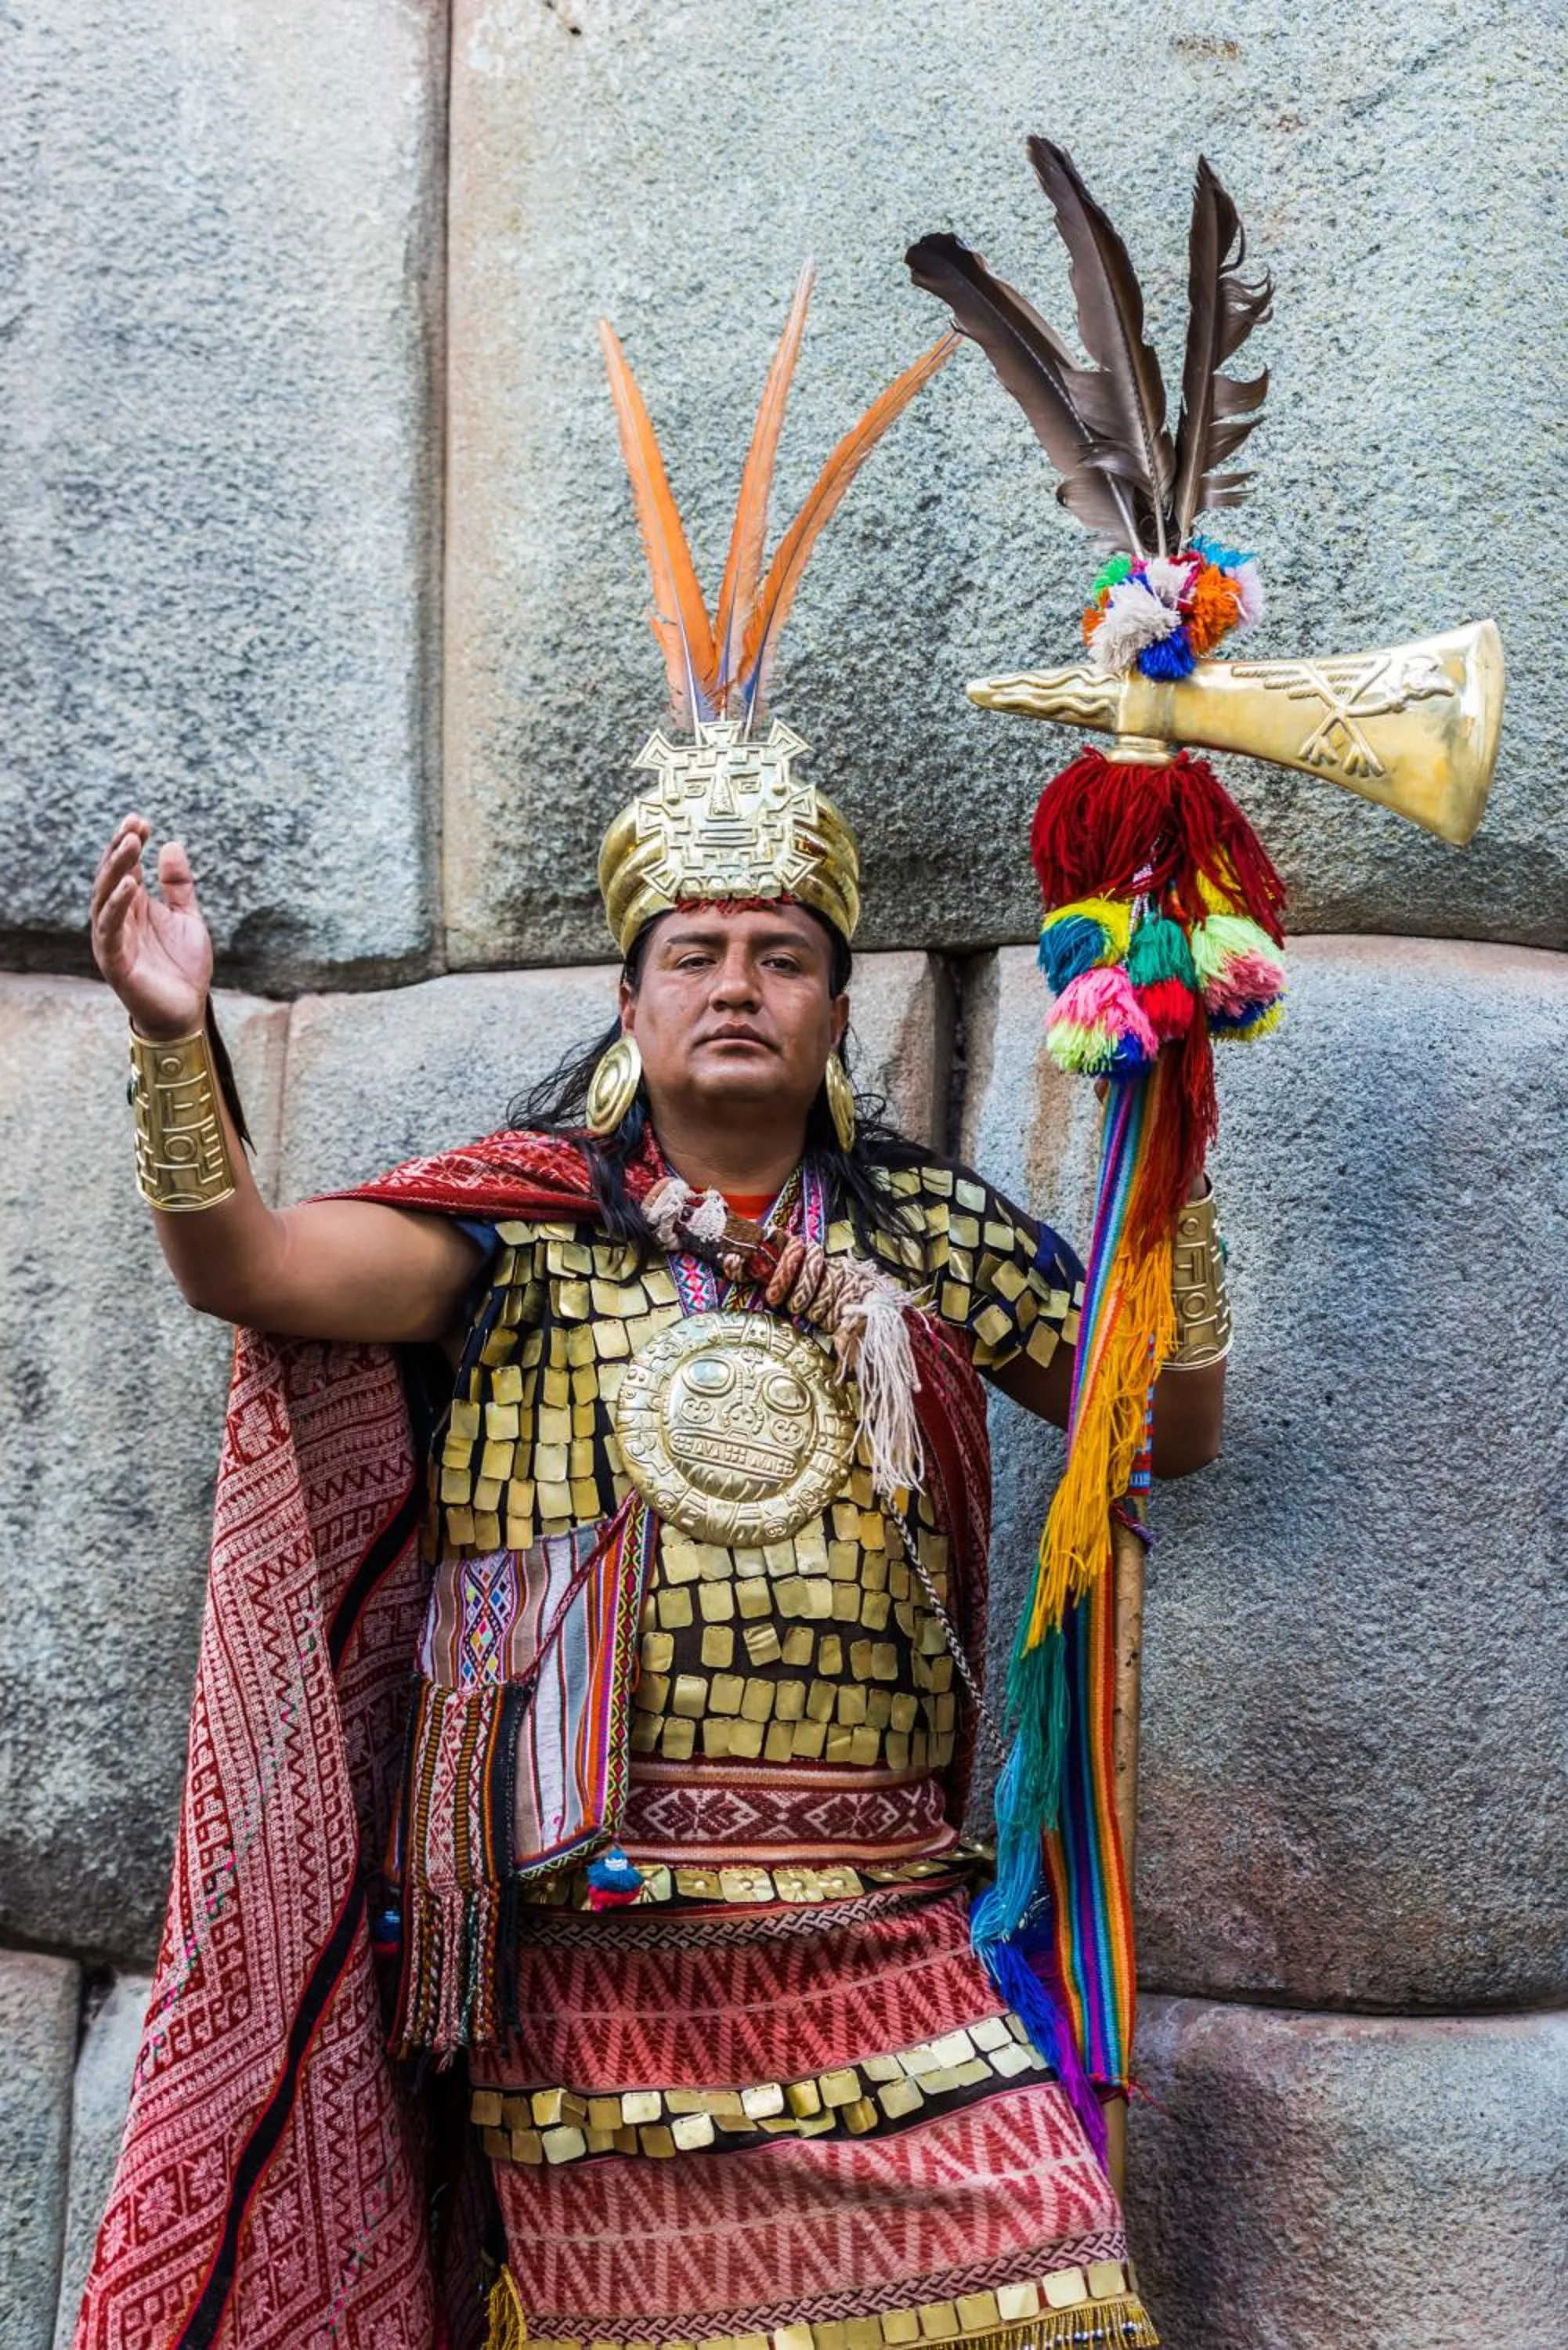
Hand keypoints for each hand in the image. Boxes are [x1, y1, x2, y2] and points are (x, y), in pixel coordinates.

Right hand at [90, 814, 213, 1040]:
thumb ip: (178, 885)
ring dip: (117, 870)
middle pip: (111, 877)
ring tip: (130, 845)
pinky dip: (118, 907)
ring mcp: (114, 939)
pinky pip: (112, 930)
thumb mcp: (187, 918)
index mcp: (133, 906)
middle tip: (133, 825)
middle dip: (120, 849)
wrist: (185, 1011)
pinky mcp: (116, 961)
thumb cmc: (183, 967)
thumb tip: (171, 844)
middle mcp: (118, 919)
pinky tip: (130, 886)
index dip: (130, 842)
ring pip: (106, 898)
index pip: (126, 867)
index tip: (142, 820)